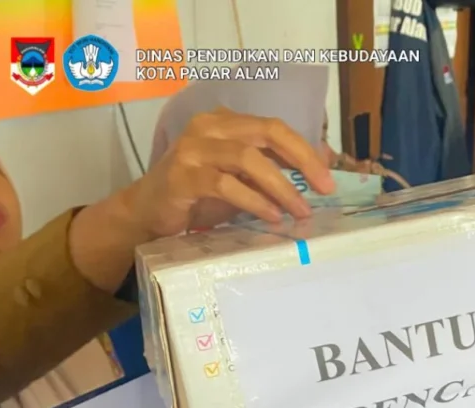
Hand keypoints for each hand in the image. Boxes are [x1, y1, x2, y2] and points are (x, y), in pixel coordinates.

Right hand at [70, 109, 334, 292]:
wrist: (147, 214)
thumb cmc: (197, 198)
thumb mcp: (240, 181)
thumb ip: (271, 172)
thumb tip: (318, 172)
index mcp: (226, 123)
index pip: (274, 128)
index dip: (305, 151)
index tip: (327, 180)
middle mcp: (209, 128)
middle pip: (267, 133)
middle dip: (301, 161)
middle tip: (323, 190)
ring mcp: (194, 150)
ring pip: (248, 159)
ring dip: (281, 187)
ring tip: (299, 212)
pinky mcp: (183, 176)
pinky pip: (226, 185)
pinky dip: (254, 202)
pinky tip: (271, 217)